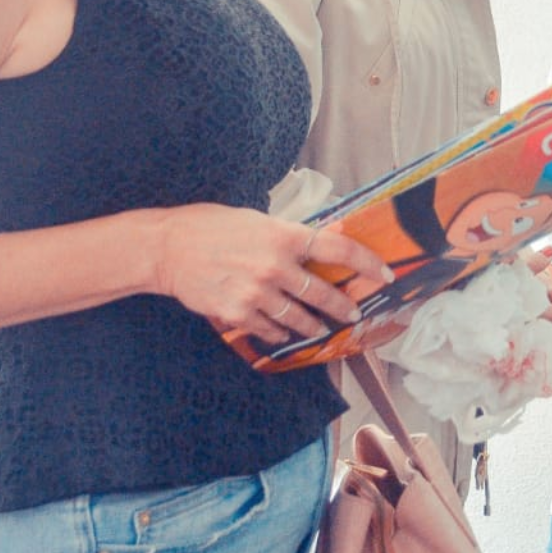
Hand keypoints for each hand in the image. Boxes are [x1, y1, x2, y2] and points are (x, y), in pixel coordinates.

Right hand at [148, 206, 393, 344]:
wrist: (167, 248)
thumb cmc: (211, 226)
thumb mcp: (258, 220)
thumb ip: (289, 235)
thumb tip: (322, 241)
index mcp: (284, 236)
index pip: (339, 248)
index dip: (368, 263)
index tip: (385, 275)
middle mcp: (275, 266)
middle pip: (323, 293)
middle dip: (343, 307)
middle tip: (354, 313)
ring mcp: (256, 293)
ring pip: (299, 318)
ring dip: (313, 325)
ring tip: (320, 328)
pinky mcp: (238, 313)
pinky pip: (270, 329)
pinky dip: (279, 332)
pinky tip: (283, 331)